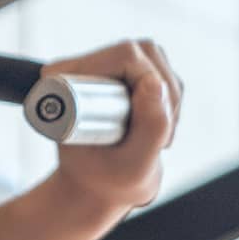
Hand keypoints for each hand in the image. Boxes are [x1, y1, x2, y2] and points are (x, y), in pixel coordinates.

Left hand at [38, 40, 181, 231]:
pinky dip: (170, 105)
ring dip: (169, 103)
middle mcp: (83, 67)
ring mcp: (106, 68)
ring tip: (155, 140)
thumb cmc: (107, 180)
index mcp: (68, 83)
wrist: (97, 185)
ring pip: (160, 64)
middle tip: (159, 139)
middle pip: (146, 54)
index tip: (144, 128)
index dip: (148, 85)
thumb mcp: (133, 166)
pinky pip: (165, 76)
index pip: (125, 56)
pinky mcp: (126, 74)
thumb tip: (157, 83)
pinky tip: (155, 131)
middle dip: (164, 97)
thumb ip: (150, 128)